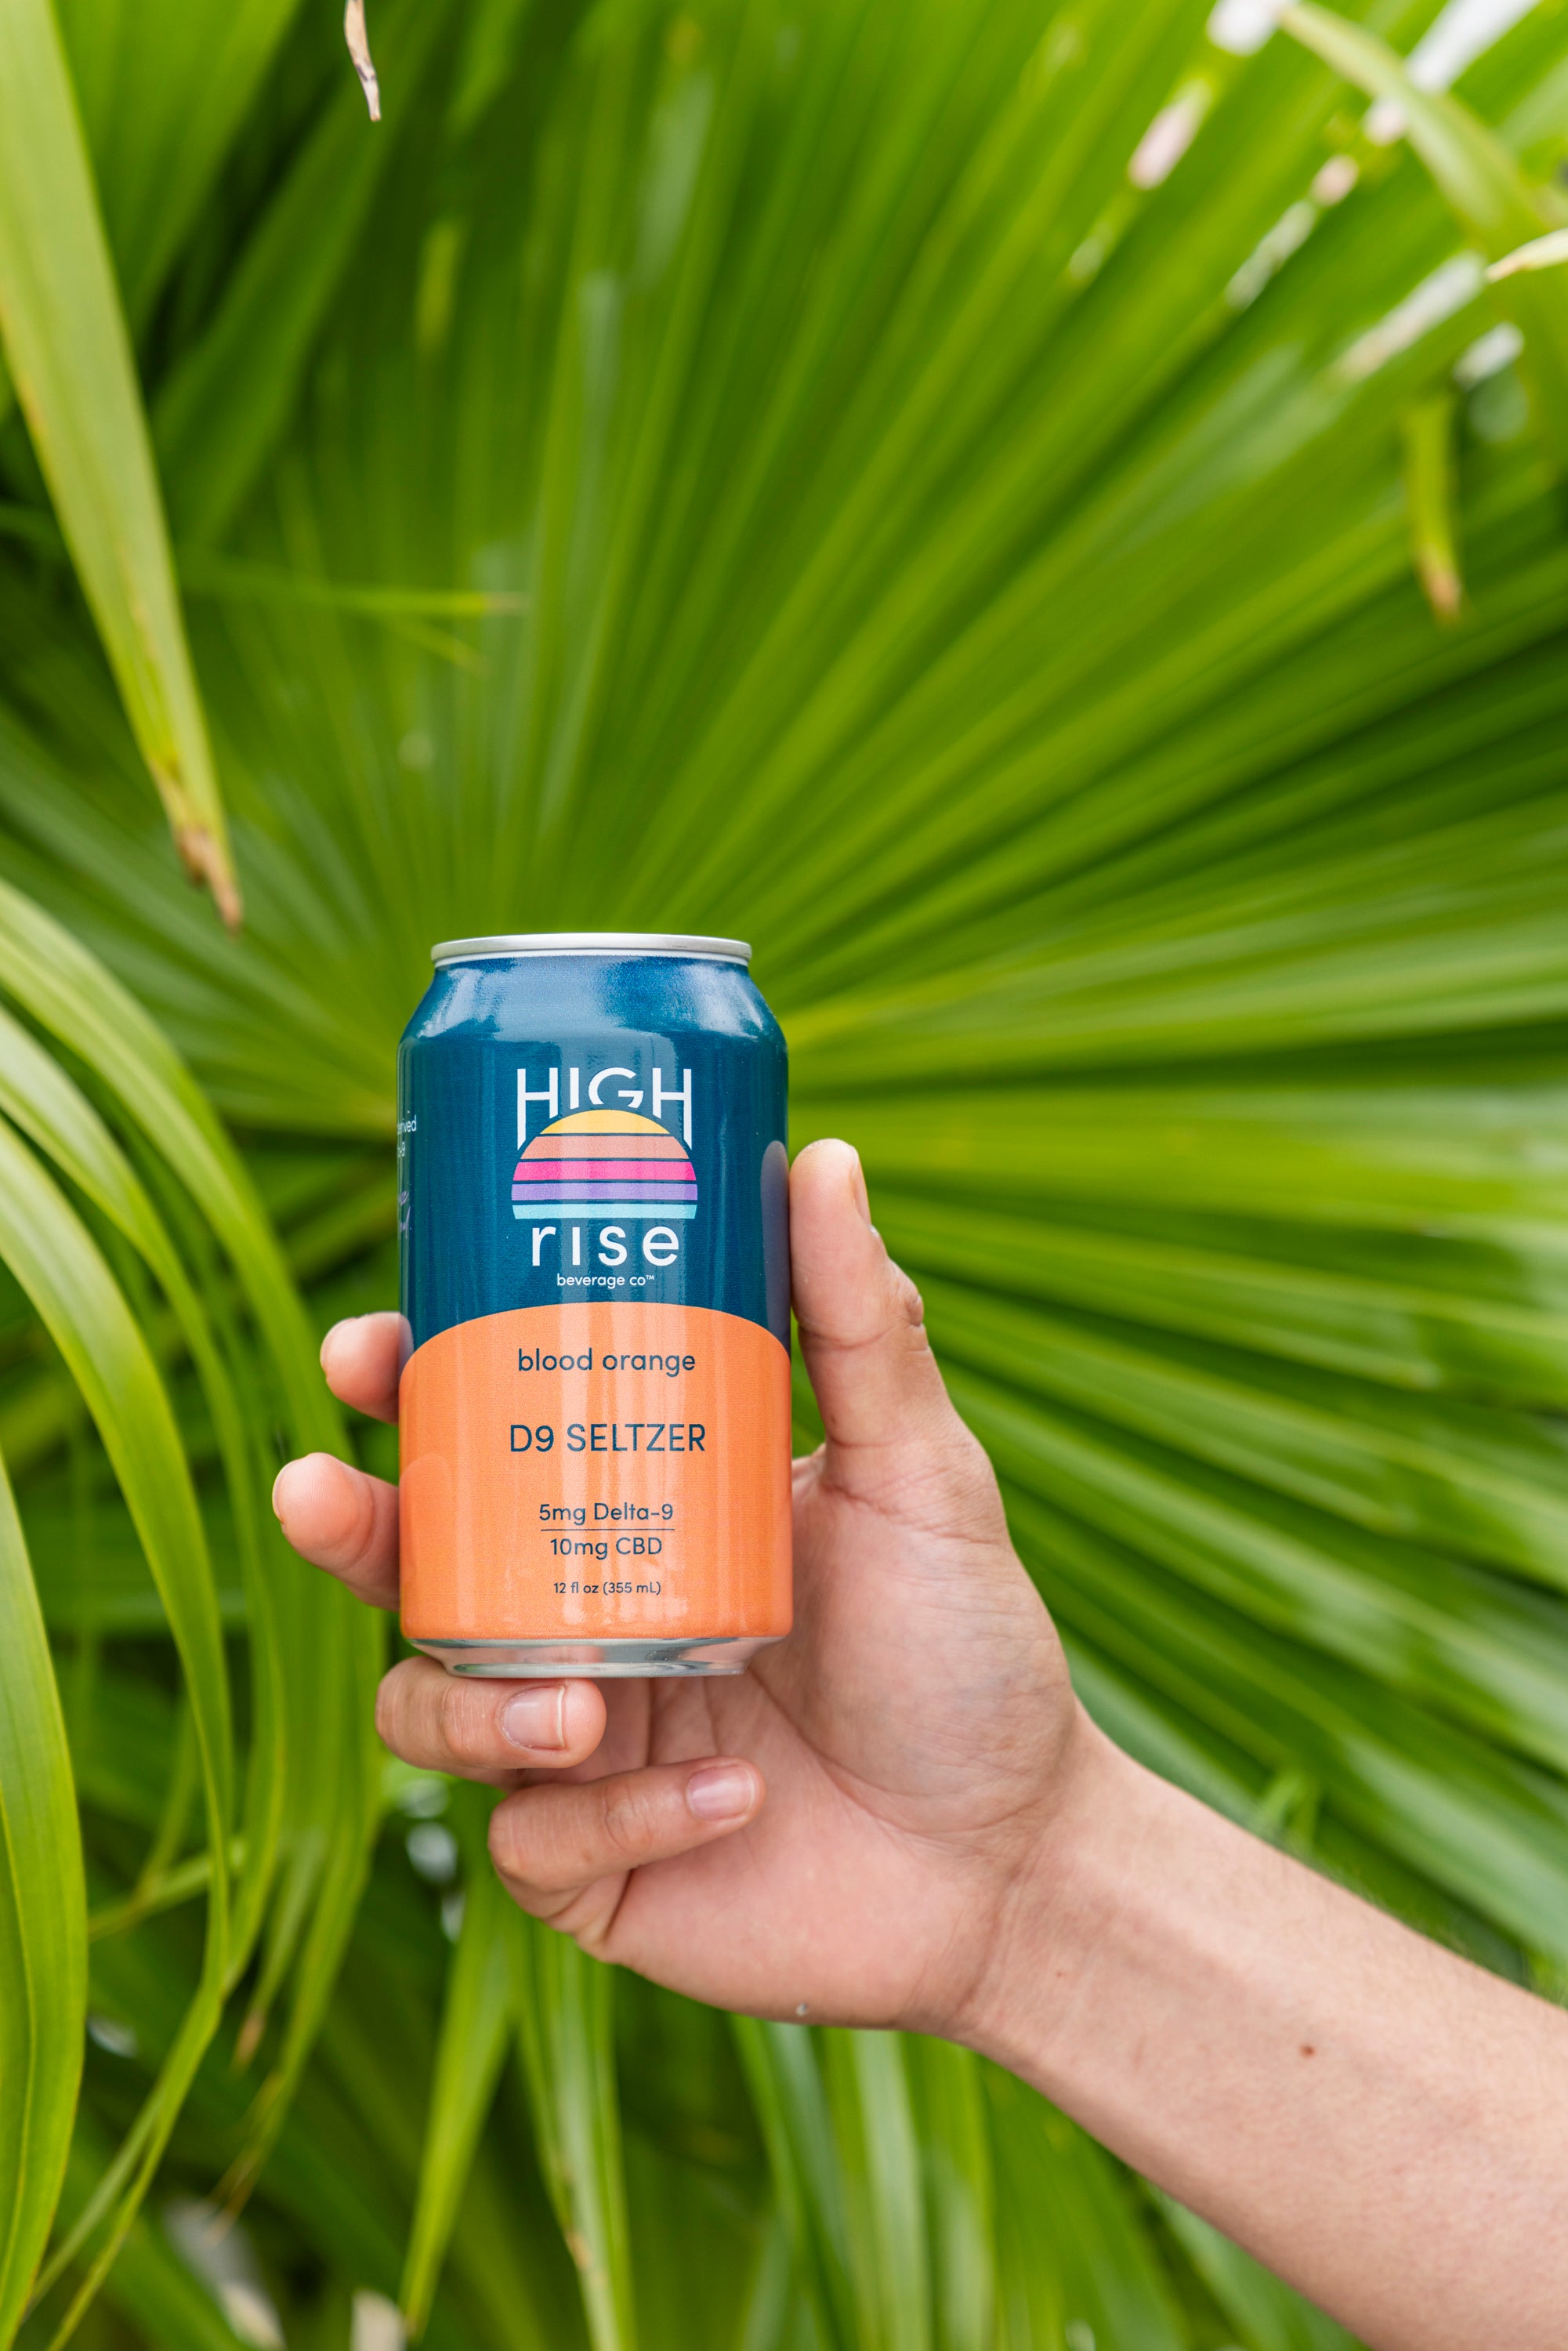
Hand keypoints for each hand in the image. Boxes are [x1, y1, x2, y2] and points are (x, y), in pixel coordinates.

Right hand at [273, 1139, 1087, 2032]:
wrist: (1019, 1856)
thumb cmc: (964, 1649)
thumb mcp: (917, 1474)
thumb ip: (862, 1327)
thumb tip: (821, 1155)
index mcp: (632, 1515)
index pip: (482, 1441)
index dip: (402, 1394)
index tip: (369, 1348)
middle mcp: (582, 1624)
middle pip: (412, 1570)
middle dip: (349, 1530)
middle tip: (322, 1492)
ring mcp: (577, 1750)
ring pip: (429, 1715)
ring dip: (478, 1708)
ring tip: (580, 1707)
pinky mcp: (595, 1869)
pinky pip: (534, 1845)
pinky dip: (620, 1820)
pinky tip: (729, 1797)